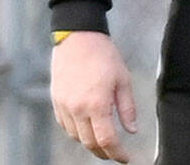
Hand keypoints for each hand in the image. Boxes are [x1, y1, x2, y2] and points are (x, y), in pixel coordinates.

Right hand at [50, 31, 136, 162]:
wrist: (78, 38)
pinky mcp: (56, 101)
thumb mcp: (123, 80)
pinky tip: (87, 128)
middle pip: (89, 143)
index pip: (106, 140)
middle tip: (115, 154)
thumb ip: (127, 108)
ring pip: (76, 136)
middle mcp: (77, 109)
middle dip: (103, 153)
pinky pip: (66, 126)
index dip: (116, 153)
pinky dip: (77, 132)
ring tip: (103, 140)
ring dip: (90, 142)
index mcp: (97, 104)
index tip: (125, 158)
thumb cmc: (104, 56)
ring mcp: (64, 106)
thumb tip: (132, 131)